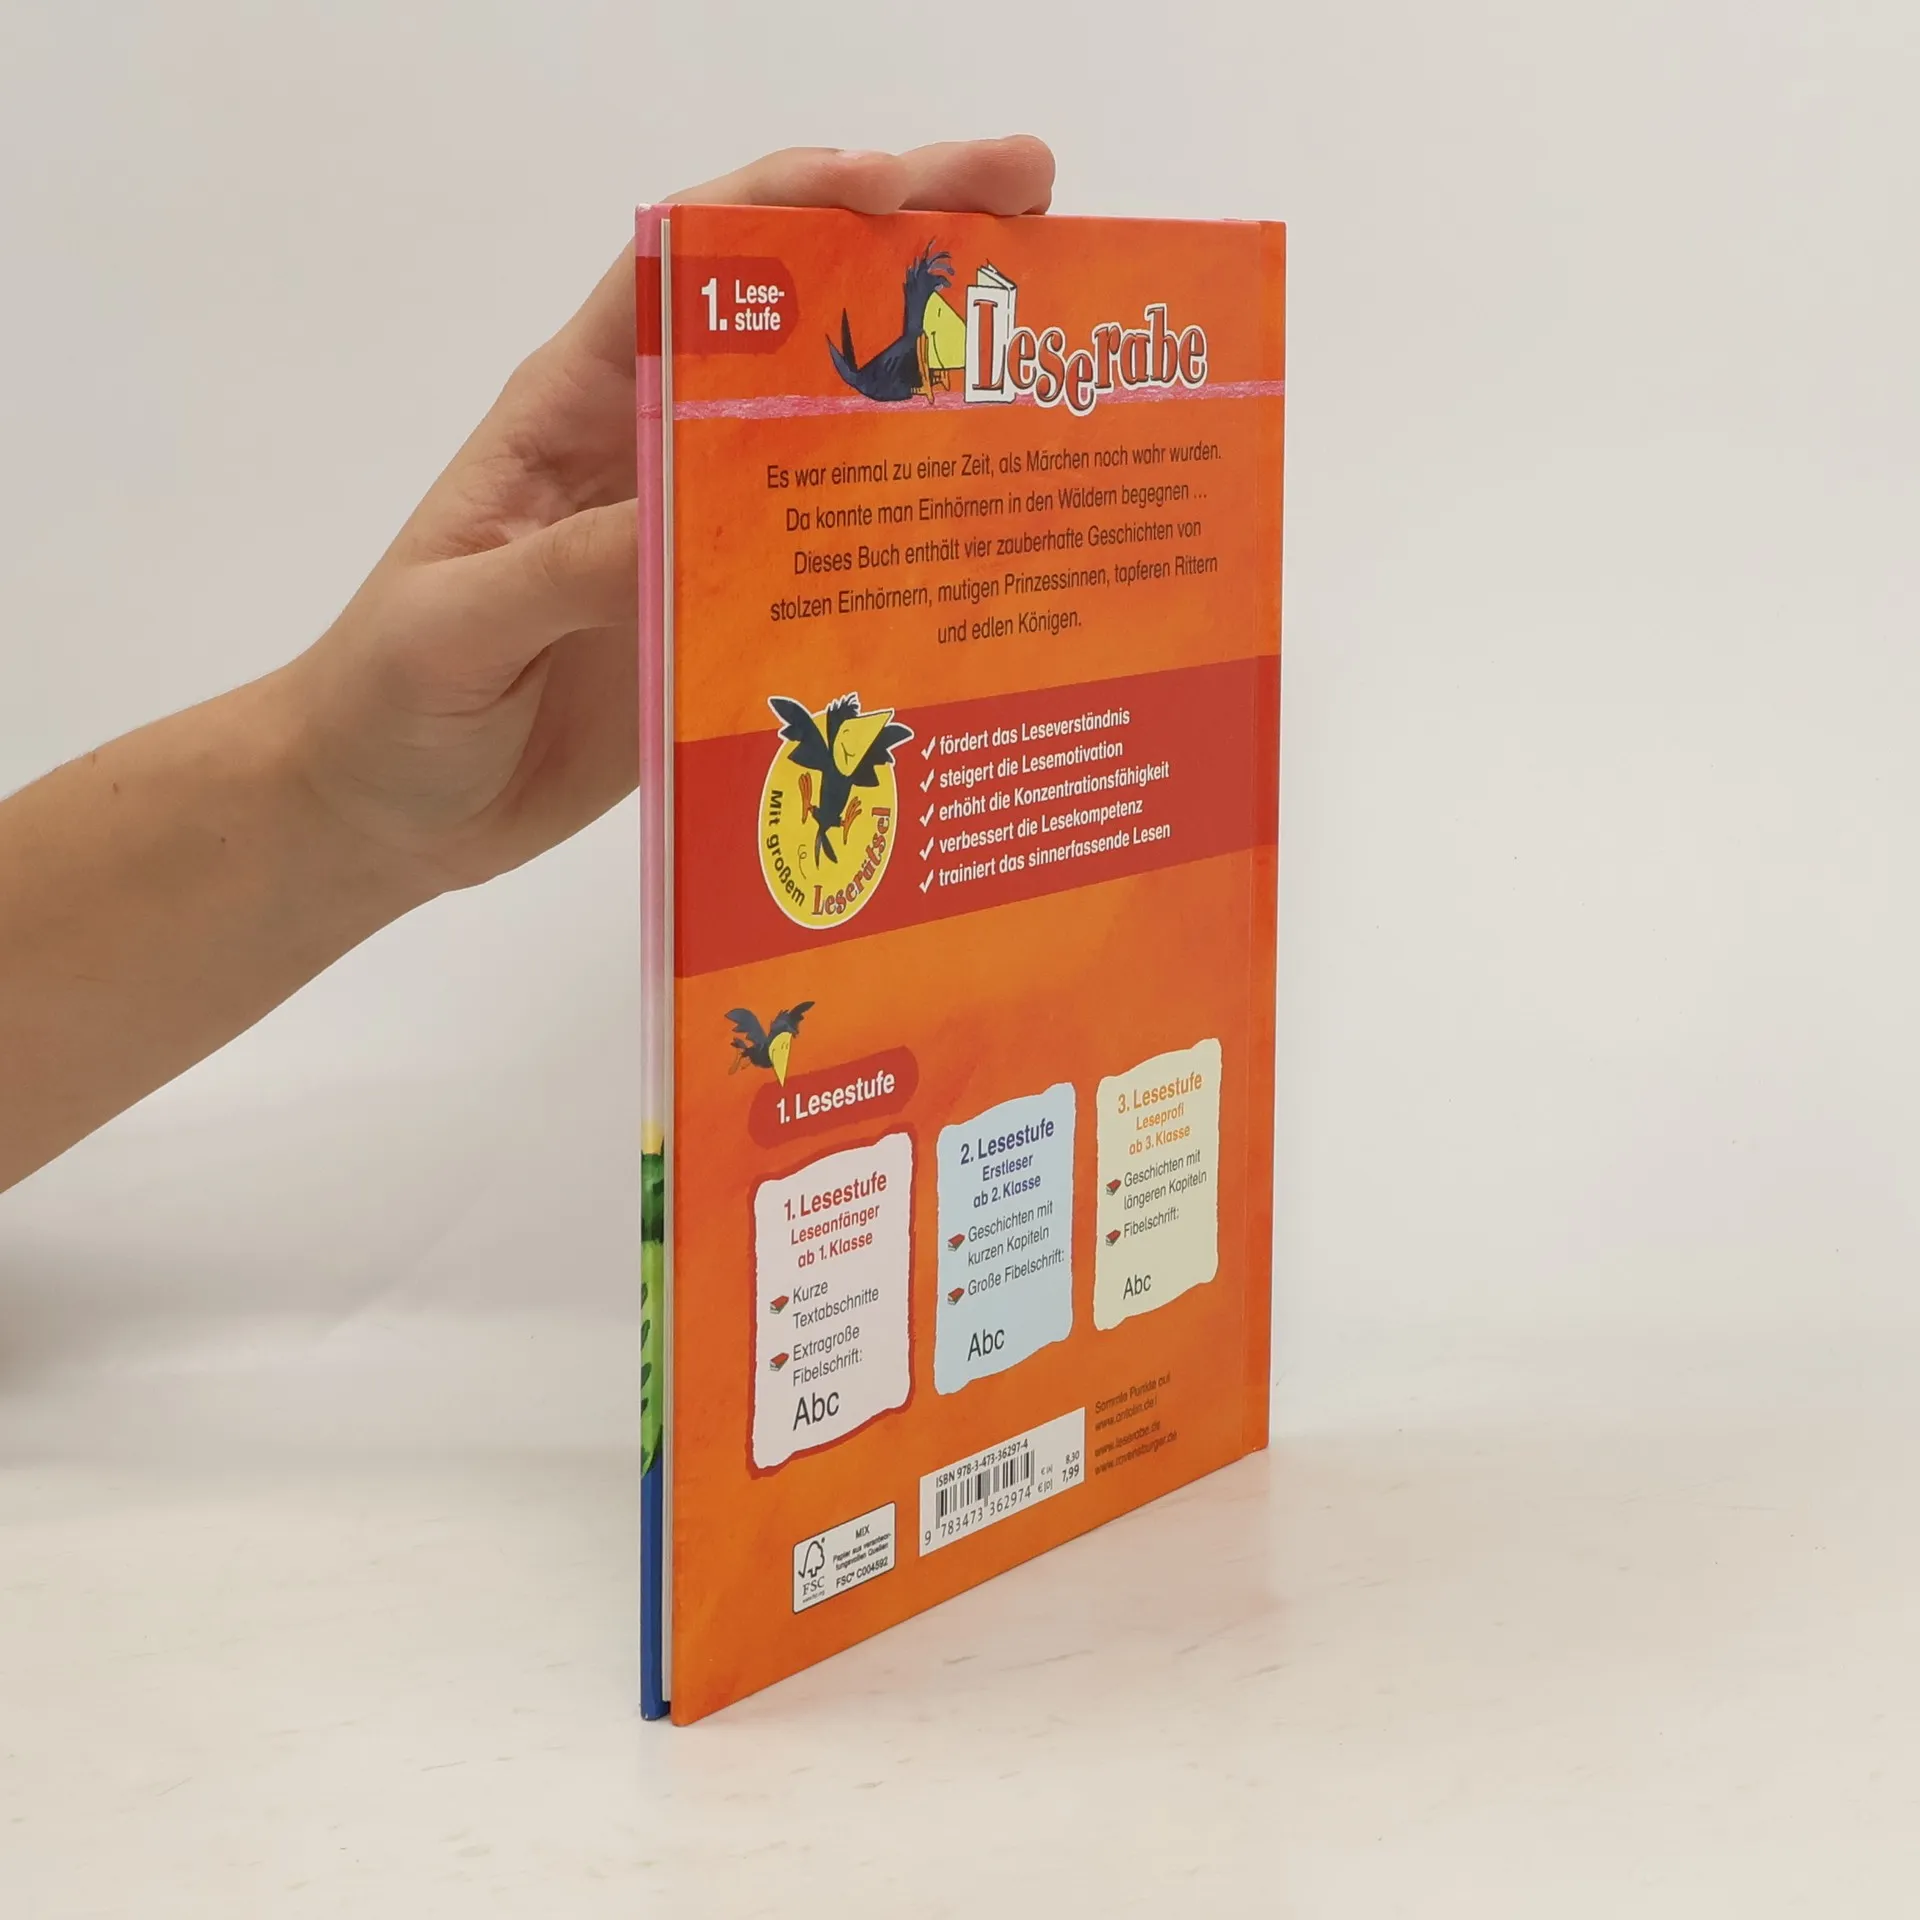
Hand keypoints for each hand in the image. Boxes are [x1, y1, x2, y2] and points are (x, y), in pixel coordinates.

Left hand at [284, 137, 1055, 901]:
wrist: (387, 812)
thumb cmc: (387, 698)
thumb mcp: (457, 621)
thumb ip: (567, 568)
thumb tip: (696, 522)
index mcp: (578, 412)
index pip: (691, 268)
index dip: (791, 205)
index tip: (897, 184)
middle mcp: (656, 457)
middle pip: (796, 329)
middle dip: (910, 255)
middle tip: (1034, 207)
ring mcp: (702, 546)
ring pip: (834, 445)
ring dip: (936, 399)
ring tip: (1048, 366)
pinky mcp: (730, 633)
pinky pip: (833, 575)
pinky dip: (912, 550)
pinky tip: (993, 549)